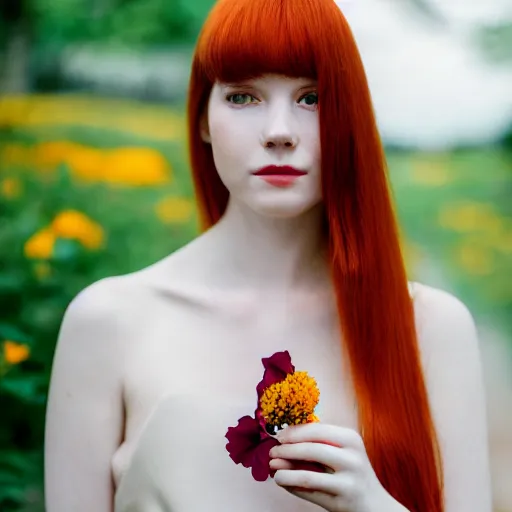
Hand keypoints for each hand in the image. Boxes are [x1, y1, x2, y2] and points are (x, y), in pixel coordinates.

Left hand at [269, 423, 398, 511]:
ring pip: (308, 475)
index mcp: (351, 439)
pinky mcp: (342, 501)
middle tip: (272, 452)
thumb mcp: (341, 452)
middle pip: (311, 449)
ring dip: (285, 472)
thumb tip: (283, 439)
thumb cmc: (351, 472)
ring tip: (274, 470)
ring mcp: (349, 481)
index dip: (294, 432)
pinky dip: (292, 486)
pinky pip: (310, 493)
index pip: (316, 430)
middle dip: (287, 450)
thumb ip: (317, 443)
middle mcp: (352, 458)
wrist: (375, 505)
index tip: (279, 436)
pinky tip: (283, 481)